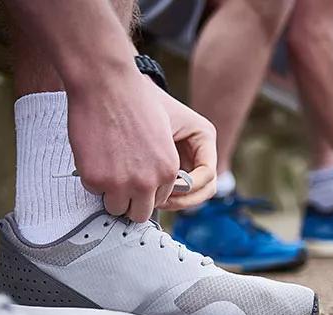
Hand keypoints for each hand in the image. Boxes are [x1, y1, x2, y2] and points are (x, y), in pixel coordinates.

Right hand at [67, 69, 178, 222]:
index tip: (135, 179)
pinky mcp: (96, 180)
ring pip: (115, 208)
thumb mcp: (161, 137)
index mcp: (167, 170)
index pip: (158, 201)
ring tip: (107, 166)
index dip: (145, 191)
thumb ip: (159, 167)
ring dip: (110, 192)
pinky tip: (95, 154)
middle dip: (129, 200)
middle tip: (119, 180)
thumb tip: (149, 189)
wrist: (106, 83)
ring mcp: (120, 184)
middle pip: (139, 213)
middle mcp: (147, 182)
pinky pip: (93, 192)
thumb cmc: (133, 101)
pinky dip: (92, 177)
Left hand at [151, 83, 217, 210]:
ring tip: (153, 199)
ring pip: (194, 195)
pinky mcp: (175, 170)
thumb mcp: (155, 123)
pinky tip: (148, 195)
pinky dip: (165, 197)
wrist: (124, 95)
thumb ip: (163, 152)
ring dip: (175, 202)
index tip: (167, 188)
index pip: (208, 173)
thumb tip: (168, 184)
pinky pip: (177, 192)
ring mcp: (190, 162)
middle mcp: (201, 150)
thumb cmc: (140, 103)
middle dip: (184, 199)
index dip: (189, 186)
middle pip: (206, 189)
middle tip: (160, 201)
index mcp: (203, 135)